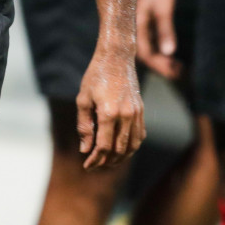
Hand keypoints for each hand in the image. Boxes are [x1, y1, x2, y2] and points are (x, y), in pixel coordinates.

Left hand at [76, 48, 144, 168]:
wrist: (116, 58)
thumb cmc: (96, 76)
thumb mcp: (83, 99)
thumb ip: (84, 126)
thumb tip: (85, 149)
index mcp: (109, 113)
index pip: (104, 146)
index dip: (95, 159)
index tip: (87, 166)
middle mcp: (126, 116)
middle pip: (119, 150)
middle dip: (107, 162)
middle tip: (95, 166)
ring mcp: (136, 114)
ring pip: (132, 146)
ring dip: (121, 158)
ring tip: (108, 162)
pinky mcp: (141, 111)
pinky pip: (140, 136)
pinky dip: (131, 147)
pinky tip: (121, 150)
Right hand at [136, 0, 180, 79]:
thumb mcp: (164, 9)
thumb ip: (165, 31)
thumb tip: (169, 53)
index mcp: (133, 26)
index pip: (144, 53)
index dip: (160, 65)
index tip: (175, 72)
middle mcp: (131, 28)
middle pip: (144, 54)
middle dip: (161, 66)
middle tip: (179, 73)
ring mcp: (136, 26)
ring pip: (146, 49)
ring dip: (161, 59)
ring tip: (178, 67)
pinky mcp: (142, 23)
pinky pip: (149, 42)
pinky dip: (160, 49)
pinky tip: (171, 54)